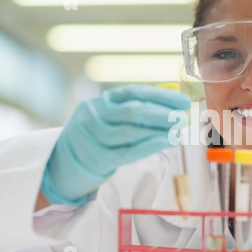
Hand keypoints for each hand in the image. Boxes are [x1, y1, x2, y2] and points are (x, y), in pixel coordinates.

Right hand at [41, 85, 190, 204]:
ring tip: (178, 131)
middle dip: (162, 114)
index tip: (184, 101)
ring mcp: (93, 137)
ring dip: (159, 131)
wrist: (67, 158)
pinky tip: (167, 142)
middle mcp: (94, 115)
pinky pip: (127, 152)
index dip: (161, 96)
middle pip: (133, 112)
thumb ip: (140, 109)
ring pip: (131, 132)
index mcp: (102, 100)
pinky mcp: (97, 158)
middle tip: (183, 118)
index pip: (134, 93)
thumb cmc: (103, 133)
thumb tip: (176, 107)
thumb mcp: (113, 115)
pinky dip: (150, 146)